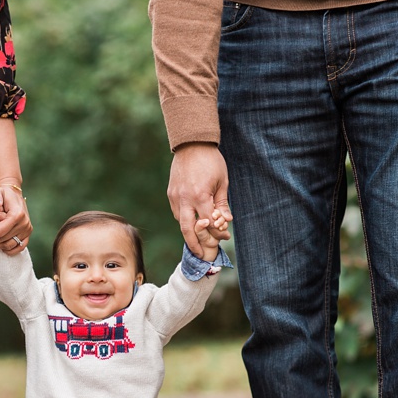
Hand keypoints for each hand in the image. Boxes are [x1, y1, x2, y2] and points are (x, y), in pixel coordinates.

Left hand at [0, 184, 30, 256]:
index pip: (0, 231)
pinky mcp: (27, 235)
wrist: (15, 196)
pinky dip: (9, 249)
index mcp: (17, 214)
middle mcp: (24, 224)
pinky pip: (19, 248)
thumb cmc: (4, 195)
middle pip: (2, 239)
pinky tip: (1, 244)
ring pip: (9, 245)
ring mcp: (27, 231)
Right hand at [169, 142, 231, 257]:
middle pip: (188, 229)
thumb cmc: (211, 161)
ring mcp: (175, 196)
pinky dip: (184, 219)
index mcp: (200, 196)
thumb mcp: (222, 182)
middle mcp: (184, 198)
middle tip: (202, 254)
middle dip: (195, 244)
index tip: (225, 237)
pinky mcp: (171, 192)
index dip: (217, 233)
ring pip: (180, 221)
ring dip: (189, 231)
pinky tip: (193, 222)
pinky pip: (177, 211)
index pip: (208, 224)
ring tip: (200, 240)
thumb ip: (222, 203)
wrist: (192, 143)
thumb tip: (226, 221)